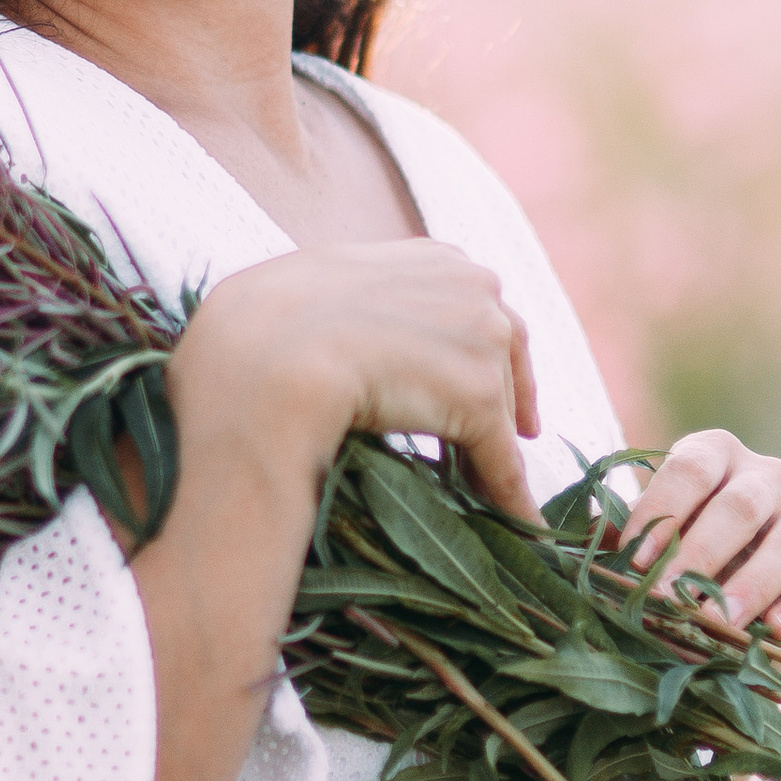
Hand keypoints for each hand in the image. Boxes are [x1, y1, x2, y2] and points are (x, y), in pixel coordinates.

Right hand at [167, 242, 542, 524]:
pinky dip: (509, 496)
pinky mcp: (478, 398)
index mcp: (436, 256)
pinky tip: (516, 524)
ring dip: (491, 452)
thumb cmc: (264, 322)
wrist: (266, 352)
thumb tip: (341, 324)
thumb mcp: (317, 285)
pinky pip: (501, 459)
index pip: (478, 306)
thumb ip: (359, 296)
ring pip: (498, 409)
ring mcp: (481, 338)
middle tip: (503, 439)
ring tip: (482, 494)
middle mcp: (473, 284)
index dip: (484, 349)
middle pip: (503, 354)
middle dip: (504, 398)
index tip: (489, 380)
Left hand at [622, 429, 780, 639]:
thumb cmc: (678, 534)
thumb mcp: (650, 524)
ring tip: (722, 623)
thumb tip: (583, 545)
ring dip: (754, 585)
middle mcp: (767, 475)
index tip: (633, 557)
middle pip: (739, 508)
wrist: (737, 555)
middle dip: (701, 554)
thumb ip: (619, 531)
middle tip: (669, 597)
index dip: (662, 511)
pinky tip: (778, 631)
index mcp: (715, 453)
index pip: (690, 470)